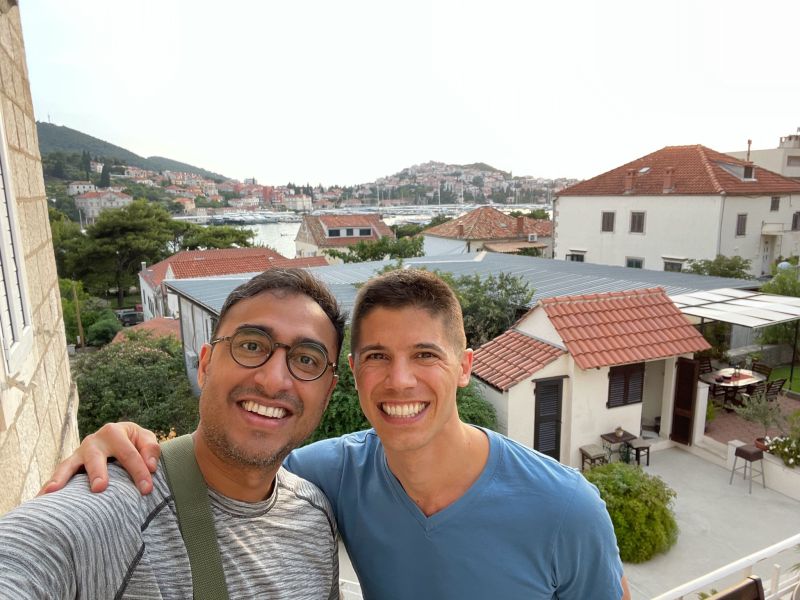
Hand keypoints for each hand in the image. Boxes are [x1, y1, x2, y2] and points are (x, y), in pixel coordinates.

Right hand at [38, 422, 160, 495]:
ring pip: (70, 464)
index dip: (139, 472)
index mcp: (114, 432)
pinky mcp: (71, 464)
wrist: (117, 437)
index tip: (147, 490)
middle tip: (100, 487)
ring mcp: (79, 453)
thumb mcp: (145, 439)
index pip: (129, 454)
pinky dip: (49, 485)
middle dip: (98, 472)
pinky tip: (41, 498)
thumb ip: (151, 449)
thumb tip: (150, 466)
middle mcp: (94, 441)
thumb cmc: (134, 441)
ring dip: (63, 478)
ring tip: (54, 491)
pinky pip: (59, 475)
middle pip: (96, 457)